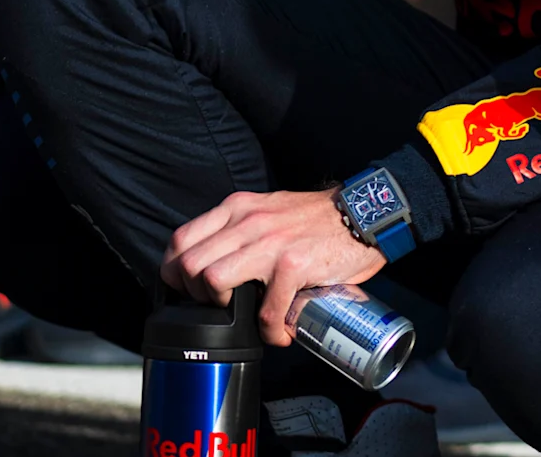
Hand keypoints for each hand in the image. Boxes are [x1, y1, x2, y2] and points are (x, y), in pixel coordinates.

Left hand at [165, 189, 386, 346]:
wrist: (366, 215)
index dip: (174, 273)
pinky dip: (270, 331)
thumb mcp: (270, 209)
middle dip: (194, 297)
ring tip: (245, 315)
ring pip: (213, 281)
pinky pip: (264, 310)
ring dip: (224, 309)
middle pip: (188, 265)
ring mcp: (271, 243)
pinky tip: (282, 331)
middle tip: (218, 307)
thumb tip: (214, 265)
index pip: (181, 240)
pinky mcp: (293, 265)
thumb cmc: (319, 219)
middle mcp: (249, 221)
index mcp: (239, 208)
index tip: (188, 290)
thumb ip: (242, 228)